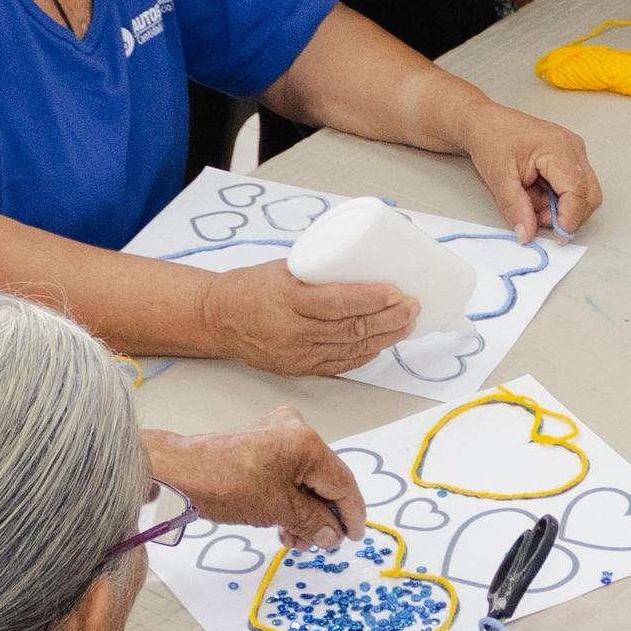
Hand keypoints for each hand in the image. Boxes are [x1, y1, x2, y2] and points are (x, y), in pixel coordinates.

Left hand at [151, 410, 365, 546]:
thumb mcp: (276, 510)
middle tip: (318, 544)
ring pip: (304, 480)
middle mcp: (295, 431)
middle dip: (322, 516)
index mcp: (306, 442)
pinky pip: (286, 475)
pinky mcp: (259, 445)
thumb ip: (312, 522)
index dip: (350, 513)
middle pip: (323, 481)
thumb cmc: (224, 485)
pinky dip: (288, 500)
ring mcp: (276, 435)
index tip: (353, 537)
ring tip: (294, 539)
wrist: (178, 472)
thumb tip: (332, 536)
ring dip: (304, 513)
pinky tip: (282, 525)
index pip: (342, 482)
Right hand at [196, 261, 415, 375]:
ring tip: (407, 323)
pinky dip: (365, 354)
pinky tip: (383, 343)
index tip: (396, 291)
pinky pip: (340, 363)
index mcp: (288, 300)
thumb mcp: (285, 269)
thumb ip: (321, 272)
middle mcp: (294, 332)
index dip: (372, 299)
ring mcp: (297, 355)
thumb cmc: (251, 287)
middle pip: (351, 329)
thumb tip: (365, 261)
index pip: (339, 303)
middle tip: (412, 306)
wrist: (218, 318)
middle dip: (389, 318)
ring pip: (351, 349)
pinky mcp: (299, 368)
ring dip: (385, 337)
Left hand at [454, 95, 602, 237]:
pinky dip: (556, 198)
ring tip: (530, 199)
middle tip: (537, 220)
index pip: (577, 191)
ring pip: (583, 193)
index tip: (557, 238)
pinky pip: (573, 186)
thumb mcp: (499, 178)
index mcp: (557, 147)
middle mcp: (572, 147)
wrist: (483, 123)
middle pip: (589, 194)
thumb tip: (527, 235)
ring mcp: (573, 151)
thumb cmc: (491, 139)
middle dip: (567, 215)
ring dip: (559, 207)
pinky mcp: (569, 157)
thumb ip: (515, 209)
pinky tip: (535, 191)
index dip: (570, 219)